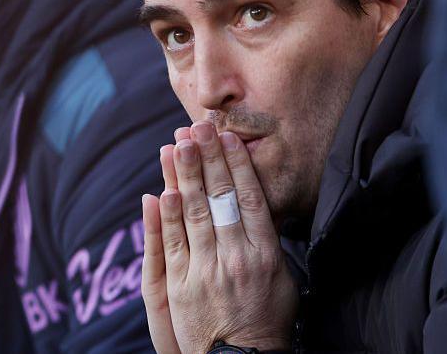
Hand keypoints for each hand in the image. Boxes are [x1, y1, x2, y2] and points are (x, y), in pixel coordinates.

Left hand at [142, 122, 296, 353]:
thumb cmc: (267, 320)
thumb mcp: (282, 278)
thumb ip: (268, 241)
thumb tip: (257, 206)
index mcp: (265, 254)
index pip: (250, 198)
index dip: (236, 164)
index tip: (226, 137)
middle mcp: (236, 258)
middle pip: (220, 198)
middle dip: (206, 159)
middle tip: (196, 128)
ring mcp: (207, 272)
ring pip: (194, 214)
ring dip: (184, 176)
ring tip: (176, 145)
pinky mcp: (181, 287)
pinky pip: (173, 244)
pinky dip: (167, 215)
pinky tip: (164, 189)